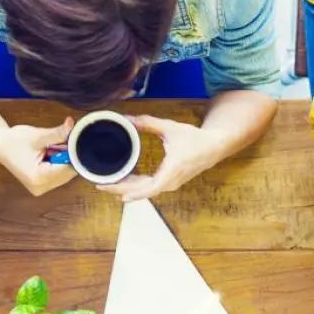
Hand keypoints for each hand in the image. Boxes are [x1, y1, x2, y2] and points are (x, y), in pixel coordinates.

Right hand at [0, 119, 77, 196]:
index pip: (68, 169)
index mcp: (40, 177)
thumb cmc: (14, 140)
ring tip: (48, 150)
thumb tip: (73, 125)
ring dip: (61, 162)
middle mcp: (40, 187)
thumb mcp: (39, 135)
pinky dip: (56, 166)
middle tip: (57, 144)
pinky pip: (56, 177)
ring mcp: (40, 189)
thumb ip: (58, 133)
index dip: (73, 155)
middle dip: (66, 158)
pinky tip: (47, 156)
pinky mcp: (39, 187)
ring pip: (63, 175)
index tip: (72, 142)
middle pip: (67, 174)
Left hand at [99, 115, 222, 202]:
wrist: (213, 147)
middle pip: (142, 191)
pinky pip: (149, 187)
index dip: (134, 193)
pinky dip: (135, 186)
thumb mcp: (170, 128)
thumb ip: (148, 123)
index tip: (120, 195)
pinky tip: (123, 180)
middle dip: (120, 189)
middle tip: (100, 185)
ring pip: (144, 190)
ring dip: (126, 188)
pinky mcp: (168, 182)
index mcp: (171, 171)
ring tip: (107, 183)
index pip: (150, 188)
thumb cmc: (194, 138)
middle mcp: (170, 182)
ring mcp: (169, 184)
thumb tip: (128, 118)